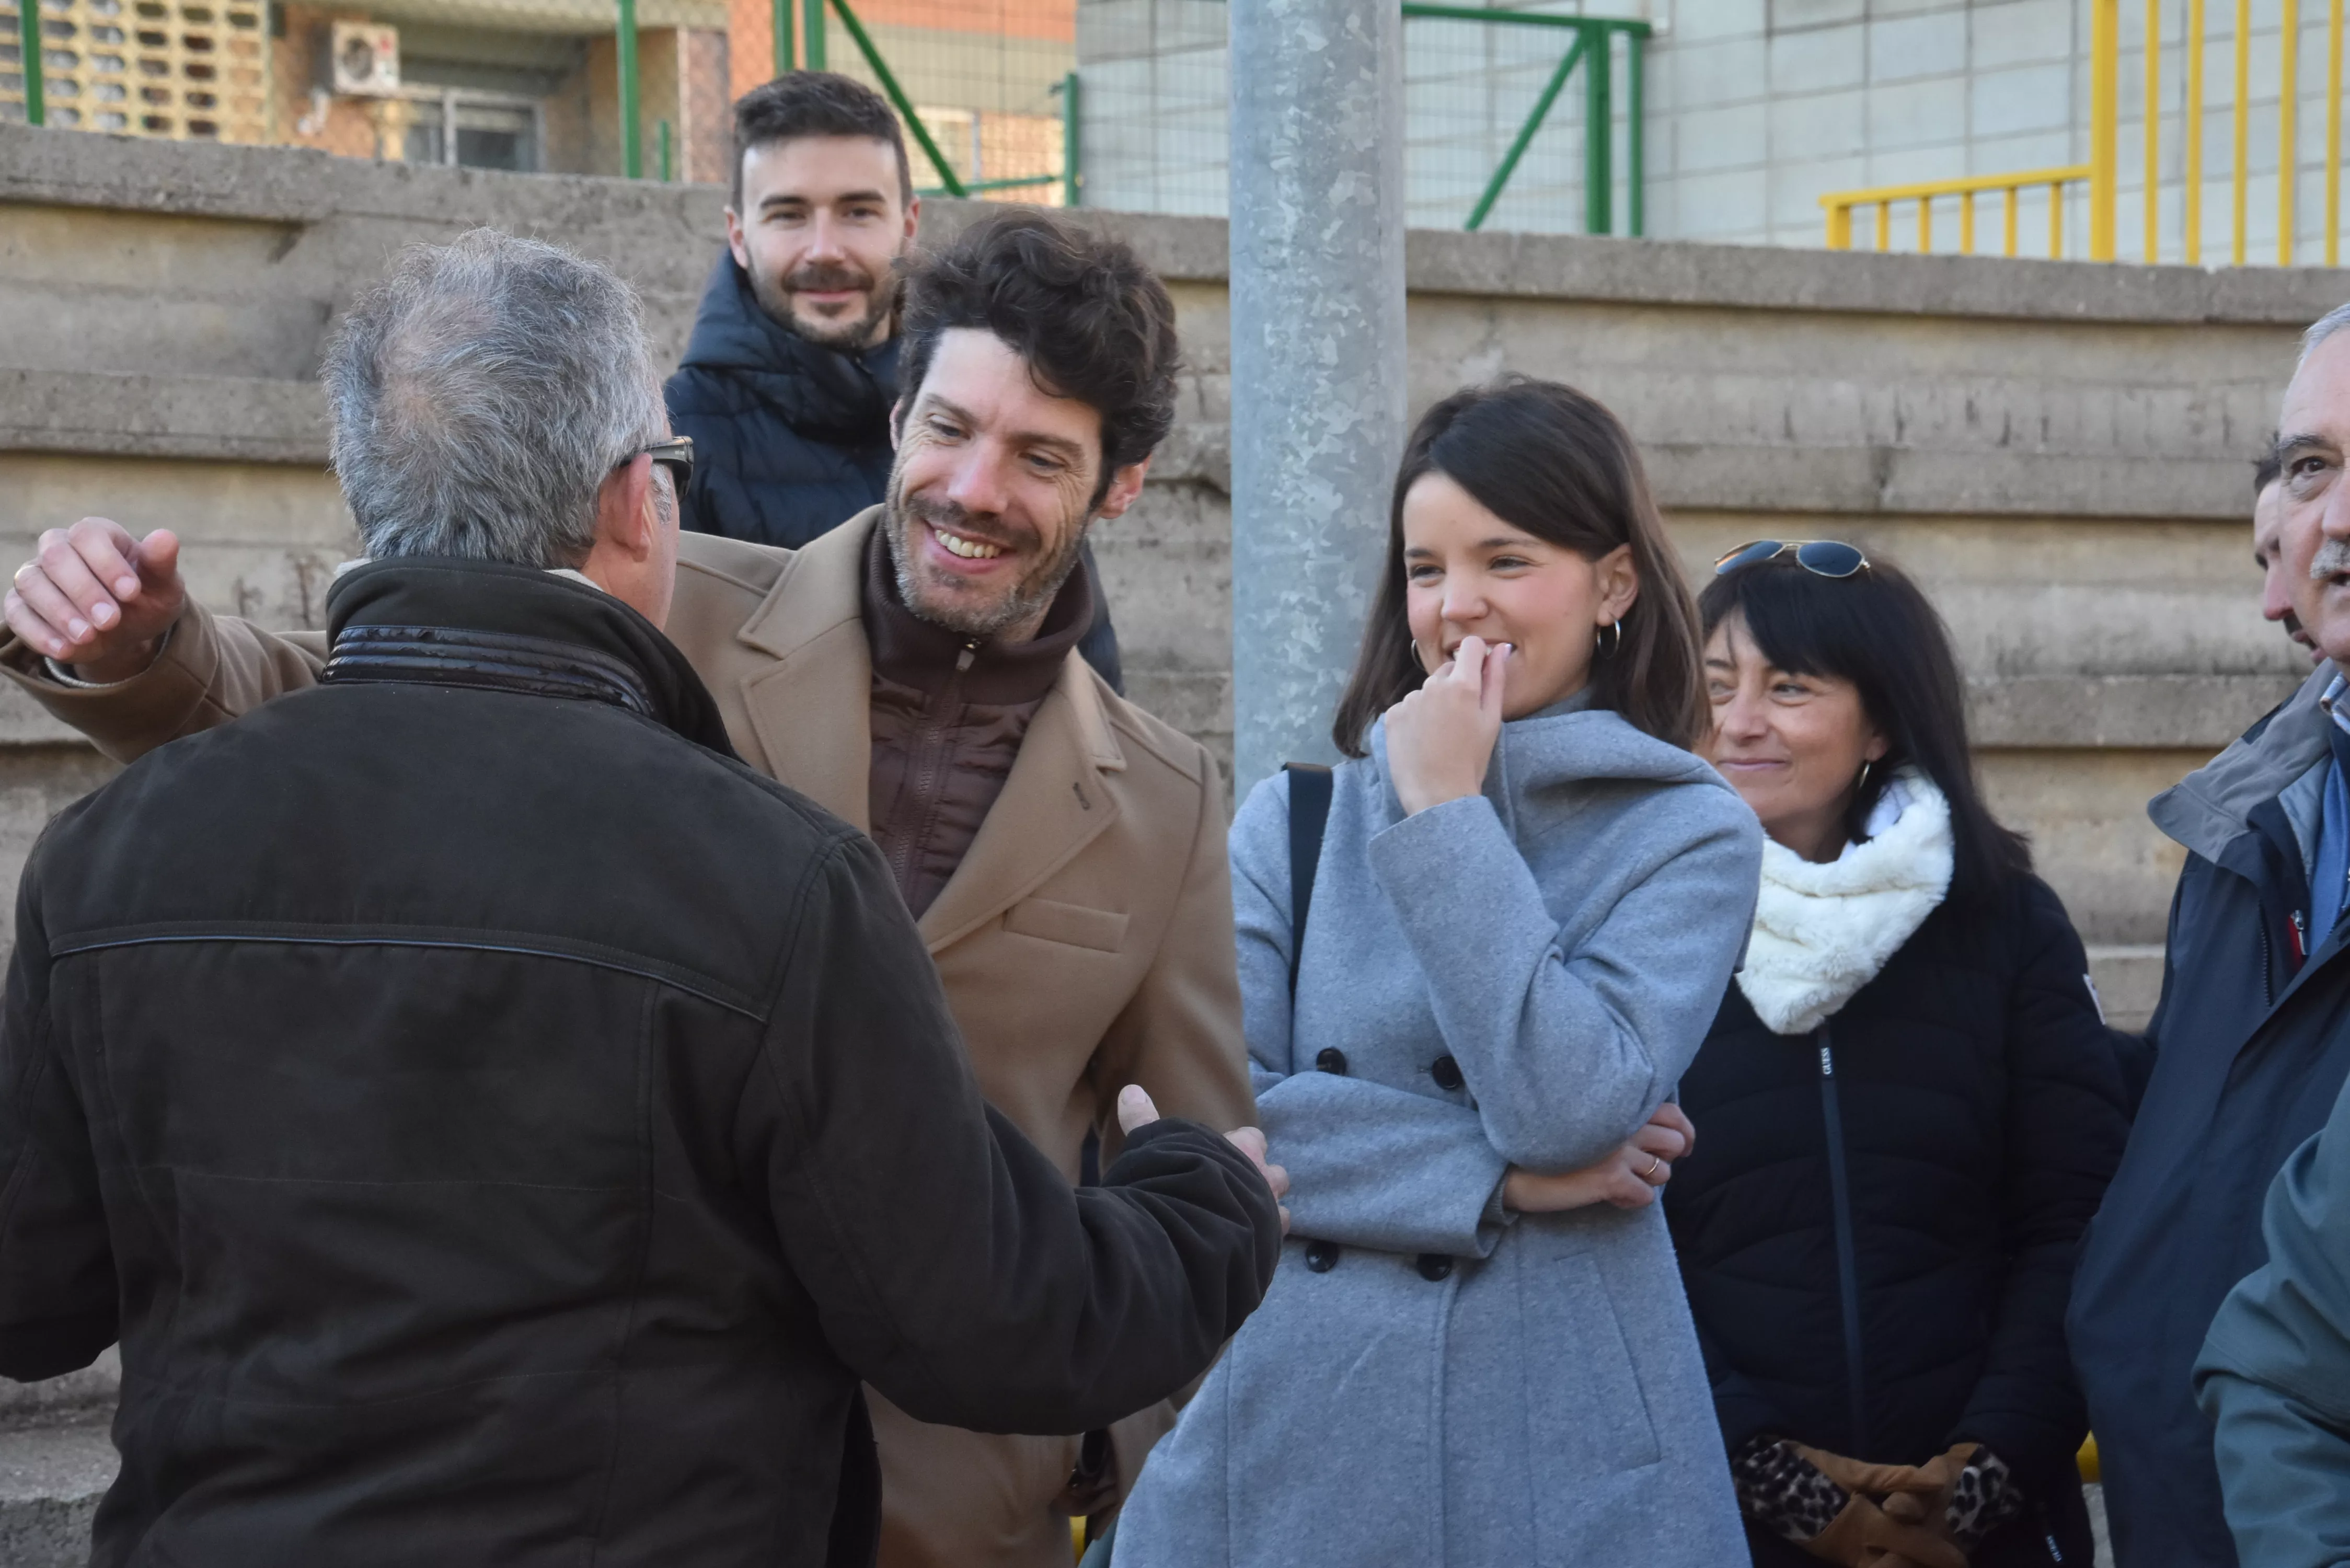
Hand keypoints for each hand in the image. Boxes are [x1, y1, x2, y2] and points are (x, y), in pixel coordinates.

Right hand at [4, 520, 183, 681]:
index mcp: (96, 535)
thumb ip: (161, 563)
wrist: (126, 630)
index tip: (132, 593)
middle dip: (84, 590)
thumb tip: (166, 537)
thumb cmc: (145, 599)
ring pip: (30, 583)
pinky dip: (38, 633)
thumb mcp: (163, 585)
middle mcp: (59, 548)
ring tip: (88, 636)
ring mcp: (35, 575)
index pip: (89, 535)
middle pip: (56, 556)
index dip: (107, 562)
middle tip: (110, 620)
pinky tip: (66, 649)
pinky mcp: (21, 605)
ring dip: (59, 611)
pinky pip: (16, 613)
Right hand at [1118, 1085, 1290, 1234]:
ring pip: (1281, 1213)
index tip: (1225, 1156)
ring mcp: (1271, 1216)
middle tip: (1235, 1193)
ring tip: (1241, 1226)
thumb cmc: (1175, 1178)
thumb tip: (1129, 1091)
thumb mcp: (1153, 1143)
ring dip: (1266, 1217)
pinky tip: (1241, 1251)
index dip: (1242, 1147)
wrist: (1191, 1228)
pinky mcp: (1269, 1249)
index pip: (1254, 1139)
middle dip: (1261, 1182)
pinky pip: (1271, 1247)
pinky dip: (1259, 1247)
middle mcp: (1264, 1178)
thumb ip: (1144, 1120)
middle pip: (1276, 1175)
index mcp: (1243, 1149)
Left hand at [1383, 635, 1509, 814]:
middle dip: (1455, 686)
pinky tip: (1421, 740)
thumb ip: (1495, 679)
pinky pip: (1407, 707)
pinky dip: (1414, 718)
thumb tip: (1499, 648)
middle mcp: (1432, 686)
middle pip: (1447, 671)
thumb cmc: (1472, 761)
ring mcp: (1409, 700)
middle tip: (1460, 719)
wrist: (1437, 795)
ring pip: (1426, 691)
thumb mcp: (1492, 721)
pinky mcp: (1391, 715)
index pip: (1469, 647)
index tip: (1478, 673)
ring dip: (1433, 703)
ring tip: (1439, 735)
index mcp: (1463, 685)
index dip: (1476, 656)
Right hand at [1502, 1102, 1693, 1213]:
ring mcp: (1618, 1150)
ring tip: (1619, 1184)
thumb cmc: (1547, 1142)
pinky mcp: (1610, 1178)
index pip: (1672, 1113)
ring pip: (1663, 1173)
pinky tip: (1610, 1198)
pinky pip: (1645, 1197)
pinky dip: (1631, 1201)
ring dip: (1646, 1182)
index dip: (1684, 1132)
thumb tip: (1655, 1133)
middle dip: (1666, 1159)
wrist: (1512, 1166)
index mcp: (1617, 1104)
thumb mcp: (1586, 1120)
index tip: (1682, 1147)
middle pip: (1675, 1143)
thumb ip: (1617, 1117)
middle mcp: (1622, 1123)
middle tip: (1646, 1170)